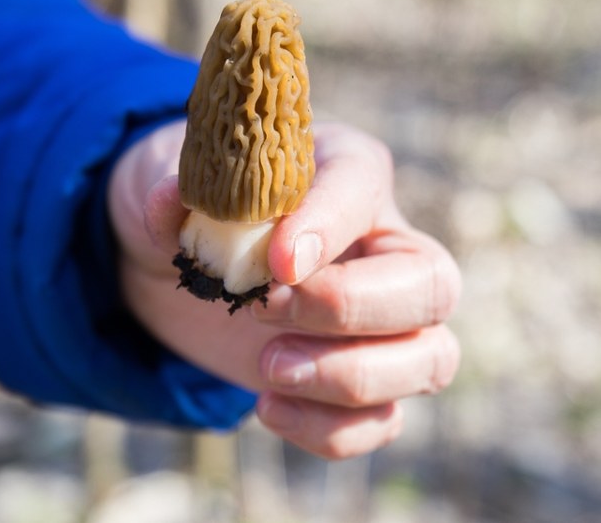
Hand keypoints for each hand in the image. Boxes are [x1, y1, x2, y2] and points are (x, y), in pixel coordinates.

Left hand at [108, 120, 461, 458]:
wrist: (183, 269)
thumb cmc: (196, 209)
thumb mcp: (167, 180)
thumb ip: (170, 189)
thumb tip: (169, 203)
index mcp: (347, 171)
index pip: (363, 184)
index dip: (328, 224)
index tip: (276, 263)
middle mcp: (384, 245)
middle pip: (433, 284)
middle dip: (350, 307)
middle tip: (265, 308)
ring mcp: (383, 322)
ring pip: (432, 359)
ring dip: (351, 375)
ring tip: (268, 367)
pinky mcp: (357, 380)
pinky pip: (383, 420)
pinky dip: (331, 429)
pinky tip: (267, 407)